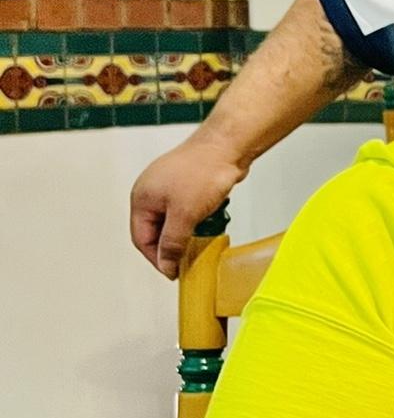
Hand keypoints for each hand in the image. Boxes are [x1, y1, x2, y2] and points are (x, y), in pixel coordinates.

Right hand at [129, 133, 246, 276]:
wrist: (227, 146)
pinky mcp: (187, 183)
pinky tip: (208, 223)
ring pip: (172, 219)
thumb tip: (166, 264)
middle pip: (155, 230)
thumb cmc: (203, 172)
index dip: (156, 258)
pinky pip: (186, 209)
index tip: (173, 272)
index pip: (141, 238)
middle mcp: (151, 191)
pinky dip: (194, 219)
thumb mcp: (184, 215)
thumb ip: (172, 242)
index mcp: (142, 198)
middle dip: (170, 246)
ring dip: (184, 233)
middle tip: (186, 262)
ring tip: (198, 242)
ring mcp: (169, 186)